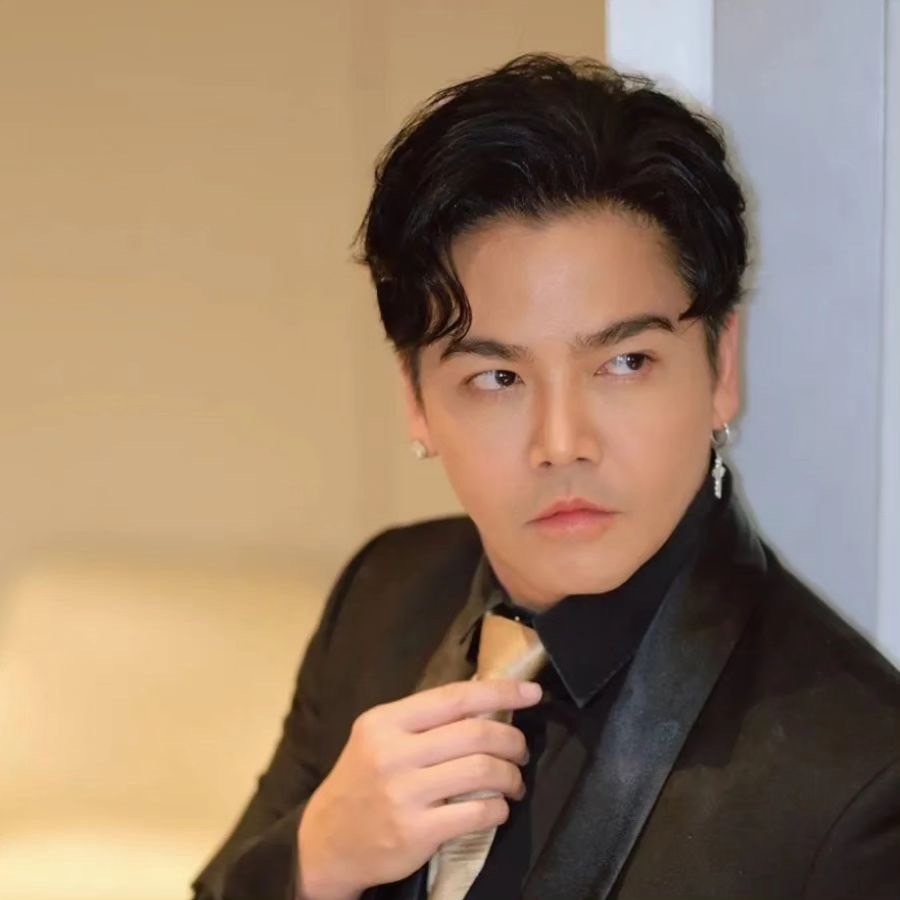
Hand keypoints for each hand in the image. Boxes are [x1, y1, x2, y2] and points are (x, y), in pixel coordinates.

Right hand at [296, 678, 541, 899]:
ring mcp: (404, 794)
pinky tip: (499, 808)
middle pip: (476, 733)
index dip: (501, 691)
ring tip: (513, 781)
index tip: (532, 693)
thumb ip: (423, 720)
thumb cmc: (361, 782)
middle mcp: (393, 753)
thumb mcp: (378, 737)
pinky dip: (499, 808)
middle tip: (520, 749)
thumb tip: (483, 698)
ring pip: (482, 770)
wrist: (324, 842)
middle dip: (512, 740)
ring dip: (510, 775)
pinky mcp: (415, 833)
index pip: (455, 697)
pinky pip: (477, 813)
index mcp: (386, 721)